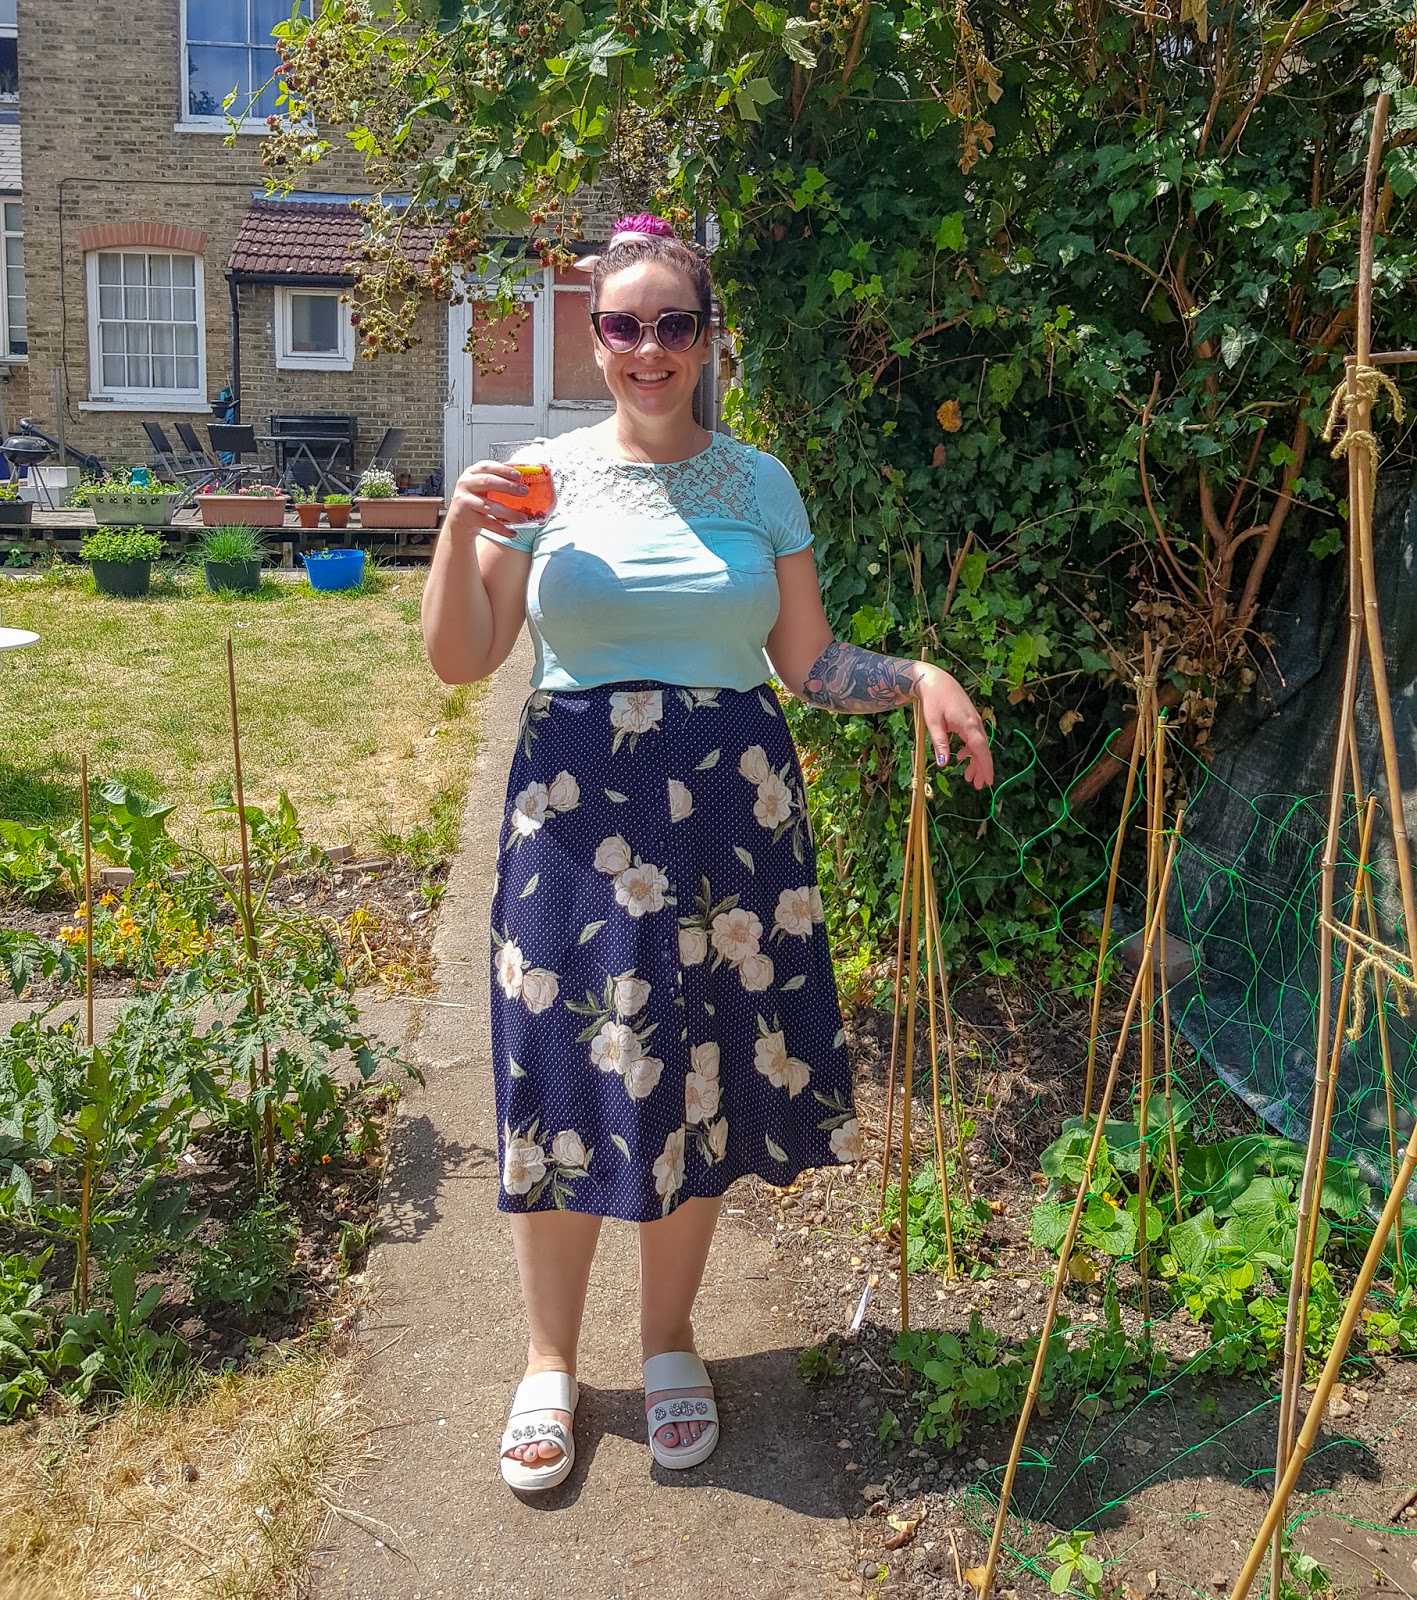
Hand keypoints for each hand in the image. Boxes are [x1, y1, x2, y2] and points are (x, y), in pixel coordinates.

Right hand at [450, 459, 529, 536]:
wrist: (458, 522)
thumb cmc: (475, 501)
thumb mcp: (483, 488)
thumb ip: (498, 480)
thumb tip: (524, 478)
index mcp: (471, 473)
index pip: (486, 466)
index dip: (503, 469)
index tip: (518, 475)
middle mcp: (465, 484)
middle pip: (487, 482)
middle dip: (508, 486)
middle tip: (524, 492)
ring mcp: (464, 501)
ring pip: (488, 505)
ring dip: (508, 512)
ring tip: (522, 518)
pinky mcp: (466, 517)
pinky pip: (487, 523)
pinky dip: (501, 529)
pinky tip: (512, 532)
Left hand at [913, 664, 993, 788]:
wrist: (935, 680)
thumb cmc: (933, 700)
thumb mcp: (934, 723)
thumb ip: (940, 743)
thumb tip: (943, 763)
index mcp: (968, 725)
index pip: (981, 750)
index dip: (986, 767)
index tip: (988, 781)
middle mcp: (975, 723)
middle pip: (982, 750)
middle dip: (981, 768)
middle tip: (977, 786)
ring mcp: (973, 721)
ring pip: (978, 745)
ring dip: (975, 761)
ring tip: (968, 777)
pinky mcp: (968, 719)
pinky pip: (973, 738)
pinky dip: (969, 750)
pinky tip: (960, 757)